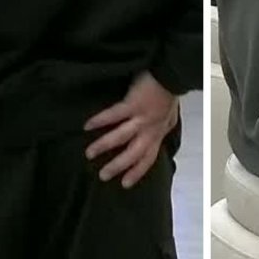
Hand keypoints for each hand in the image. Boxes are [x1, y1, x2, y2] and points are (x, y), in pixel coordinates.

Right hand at [84, 72, 179, 187]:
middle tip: (103, 175)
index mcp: (158, 133)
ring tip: (89, 153)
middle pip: (133, 154)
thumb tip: (155, 136)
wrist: (171, 74)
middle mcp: (150, 130)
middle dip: (118, 166)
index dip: (137, 172)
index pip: (148, 158)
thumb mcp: (169, 116)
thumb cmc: (169, 93)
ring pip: (120, 137)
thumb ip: (160, 128)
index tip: (125, 184)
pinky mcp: (132, 104)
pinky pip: (113, 115)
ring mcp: (141, 118)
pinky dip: (100, 120)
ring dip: (104, 146)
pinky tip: (87, 125)